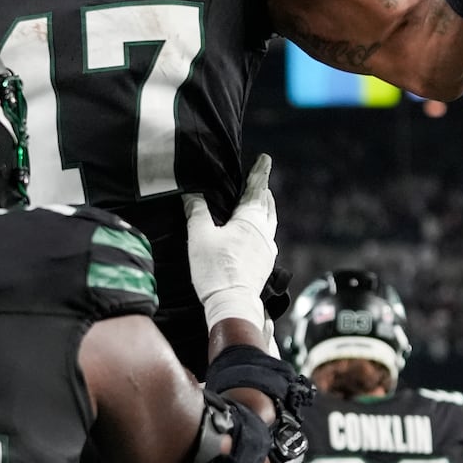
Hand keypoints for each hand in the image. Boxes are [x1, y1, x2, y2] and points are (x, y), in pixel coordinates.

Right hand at [184, 154, 277, 330]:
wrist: (232, 304)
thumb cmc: (215, 267)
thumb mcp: (199, 236)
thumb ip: (197, 212)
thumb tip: (191, 194)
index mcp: (250, 219)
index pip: (256, 188)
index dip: (260, 172)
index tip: (265, 159)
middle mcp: (264, 231)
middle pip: (267, 204)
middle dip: (264, 190)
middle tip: (261, 179)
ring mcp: (267, 249)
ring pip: (270, 221)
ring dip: (266, 208)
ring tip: (263, 202)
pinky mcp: (265, 264)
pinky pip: (267, 237)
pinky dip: (263, 227)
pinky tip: (258, 234)